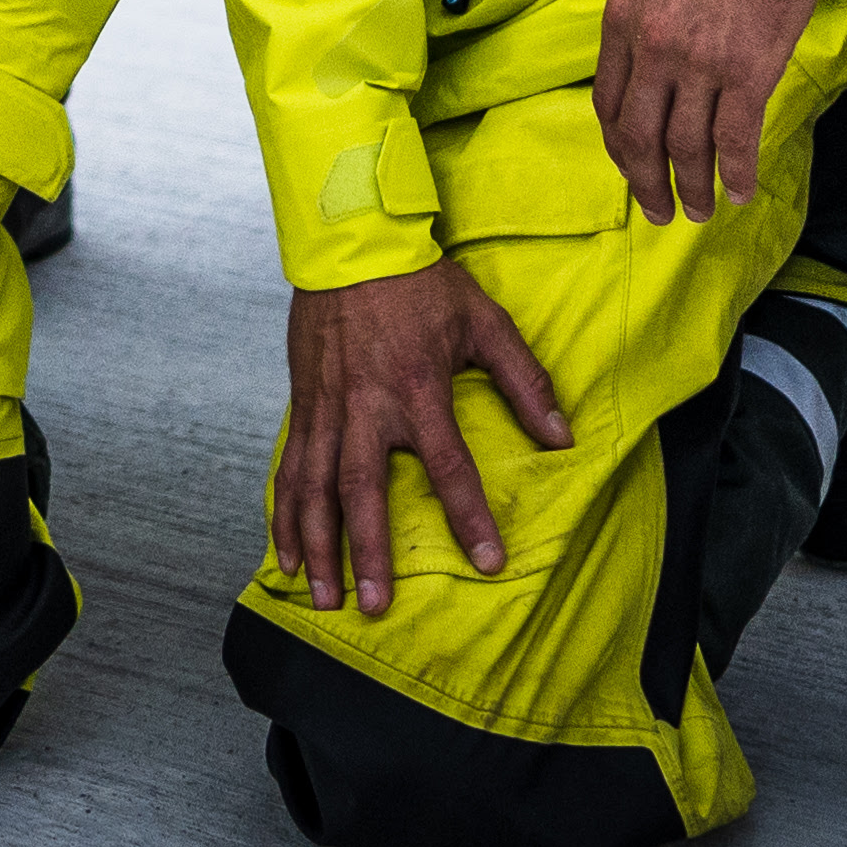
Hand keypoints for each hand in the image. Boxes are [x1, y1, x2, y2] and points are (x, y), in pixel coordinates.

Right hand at [276, 258, 572, 615]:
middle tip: (375, 605)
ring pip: (315, 489)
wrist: (351, 241)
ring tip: (323, 596)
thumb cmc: (423, 283)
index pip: (448, 466)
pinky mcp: (302, 404)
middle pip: (363, 492)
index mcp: (417, 388)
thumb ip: (524, 381)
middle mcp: (366, 406)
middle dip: (367, 553)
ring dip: (318, 546)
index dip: (469, 517)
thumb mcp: (484, 322)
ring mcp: (327, 408)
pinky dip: (284, 514)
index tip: (486, 563)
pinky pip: (289, 468)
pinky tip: (285, 552)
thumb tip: (563, 435)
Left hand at [591, 0, 832, 227]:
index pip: (608, 104)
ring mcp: (700, 64)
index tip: (631, 166)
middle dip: (646, 184)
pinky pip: (736, 140)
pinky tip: (740, 192)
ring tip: (700, 211)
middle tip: (658, 211)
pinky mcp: (749, 72)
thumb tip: (645, 75)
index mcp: (622, 20)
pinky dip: (737, 174)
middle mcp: (653, 48)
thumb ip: (641, 23)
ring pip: (686, 147)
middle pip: (639, 138)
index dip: (619, 147)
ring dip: (693, 188)